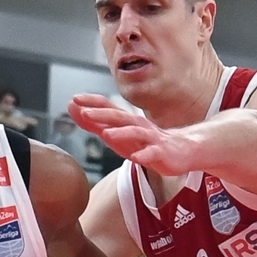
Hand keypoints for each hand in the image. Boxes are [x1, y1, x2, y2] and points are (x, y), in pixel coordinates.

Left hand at [66, 95, 199, 174]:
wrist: (182, 150)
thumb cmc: (146, 142)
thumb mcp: (118, 134)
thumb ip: (95, 124)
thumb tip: (74, 110)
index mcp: (126, 121)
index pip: (108, 107)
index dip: (91, 103)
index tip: (74, 99)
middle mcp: (138, 125)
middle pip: (119, 117)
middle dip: (102, 114)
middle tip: (84, 112)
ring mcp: (151, 138)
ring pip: (136, 133)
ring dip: (121, 132)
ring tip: (106, 134)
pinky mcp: (162, 153)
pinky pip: (153, 153)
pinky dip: (144, 155)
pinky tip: (135, 157)